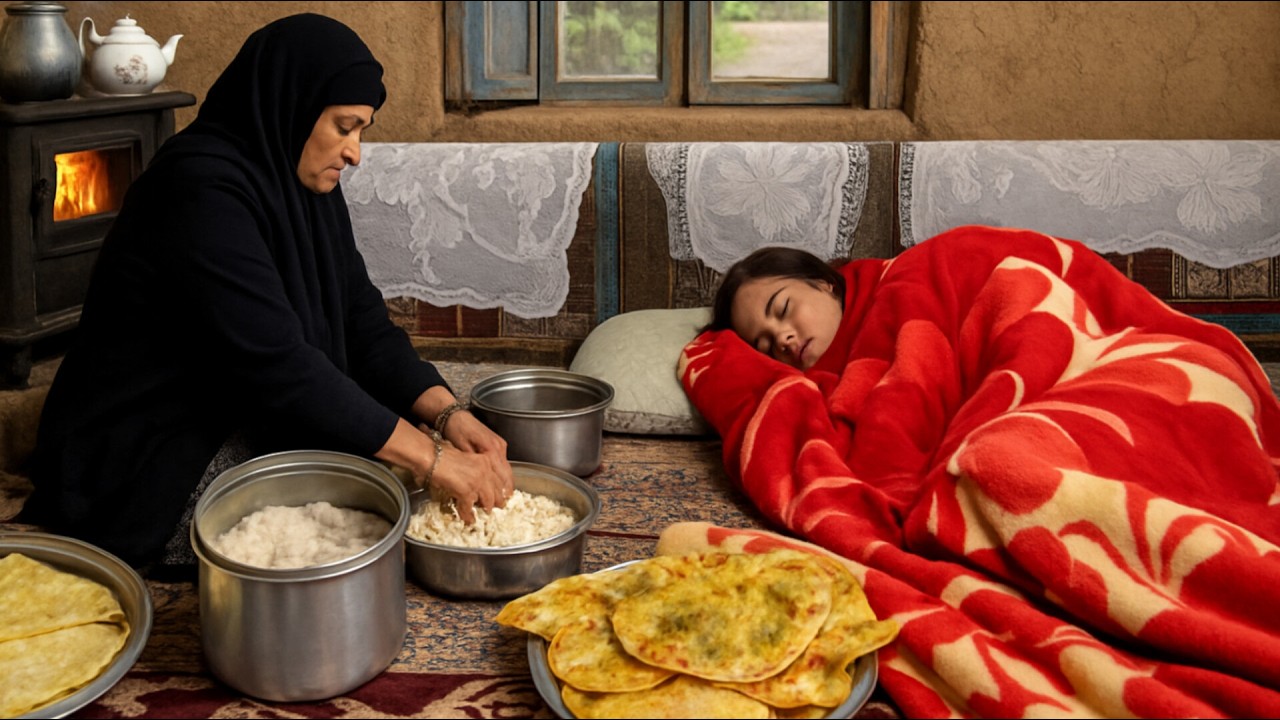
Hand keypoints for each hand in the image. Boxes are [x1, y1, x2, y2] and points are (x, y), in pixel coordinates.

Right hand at [375, 417, 512, 524]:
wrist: (431, 456)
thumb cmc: (442, 455)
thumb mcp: (465, 458)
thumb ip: (474, 469)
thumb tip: (475, 481)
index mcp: (485, 460)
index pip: (500, 478)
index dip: (502, 489)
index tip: (503, 495)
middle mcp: (485, 470)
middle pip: (497, 490)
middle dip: (498, 500)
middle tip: (497, 507)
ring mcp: (477, 481)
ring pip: (487, 500)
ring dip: (486, 508)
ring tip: (485, 513)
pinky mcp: (467, 491)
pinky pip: (469, 507)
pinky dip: (468, 515)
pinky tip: (468, 519)